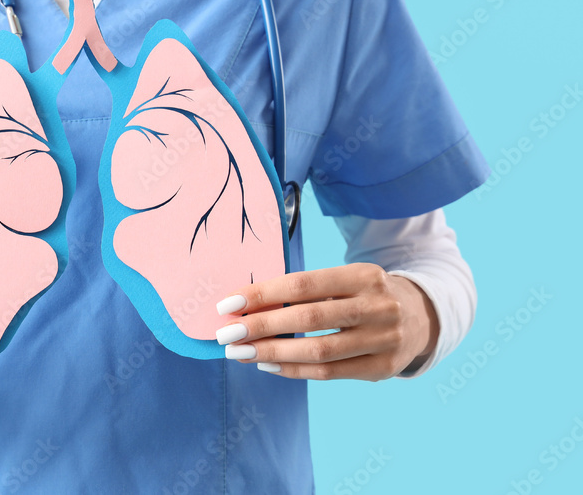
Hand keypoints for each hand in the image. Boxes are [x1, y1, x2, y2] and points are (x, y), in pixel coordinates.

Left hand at [215, 263, 439, 380]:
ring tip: (240, 352)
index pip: (303, 283)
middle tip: (226, 334)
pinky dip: (294, 370)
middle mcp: (378, 305)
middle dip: (260, 326)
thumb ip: (303, 292)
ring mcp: (384, 339)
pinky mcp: (383, 368)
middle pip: (308, 317)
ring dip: (272, 352)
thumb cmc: (363, 295)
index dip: (262, 294)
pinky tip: (267, 364)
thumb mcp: (344, 281)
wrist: (422, 315)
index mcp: (363, 275)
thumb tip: (246, 307)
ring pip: (318, 350)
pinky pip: (330, 372)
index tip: (228, 304)